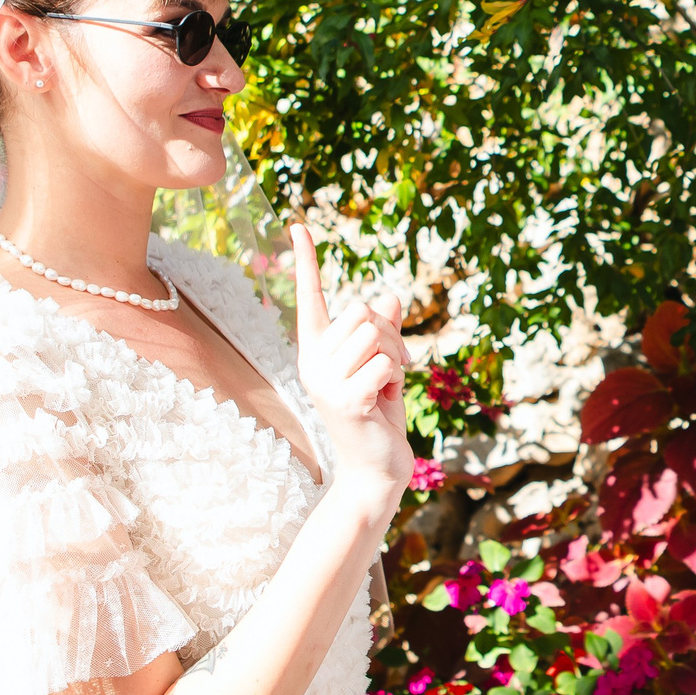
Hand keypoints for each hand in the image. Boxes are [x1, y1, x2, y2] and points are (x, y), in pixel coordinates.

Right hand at [287, 221, 414, 509]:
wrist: (376, 468)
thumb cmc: (378, 415)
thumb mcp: (383, 366)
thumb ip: (384, 331)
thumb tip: (389, 295)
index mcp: (316, 351)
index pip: (309, 299)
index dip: (306, 262)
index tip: (299, 226)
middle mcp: (312, 363)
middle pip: (361, 311)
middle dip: (389, 334)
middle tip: (390, 369)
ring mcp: (326, 383)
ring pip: (375, 334)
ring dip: (394, 357)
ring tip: (385, 386)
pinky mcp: (346, 400)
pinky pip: (385, 363)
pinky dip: (395, 379)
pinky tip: (384, 401)